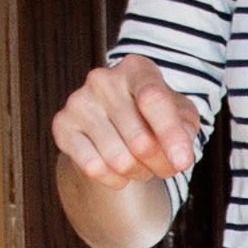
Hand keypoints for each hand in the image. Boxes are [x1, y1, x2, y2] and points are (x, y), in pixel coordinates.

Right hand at [48, 55, 204, 247]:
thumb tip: (179, 156)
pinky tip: (118, 171)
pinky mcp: (62, 125)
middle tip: (165, 164)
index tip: (183, 162)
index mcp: (136, 68)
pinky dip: (114, 179)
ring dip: (138, 172)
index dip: (170, 133)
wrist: (115, 125)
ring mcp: (78, 101)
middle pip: (140, 140)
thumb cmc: (153, 117)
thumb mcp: (181, 117)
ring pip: (118, 159)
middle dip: (160, 163)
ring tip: (141, 163)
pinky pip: (93, 167)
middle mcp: (103, 79)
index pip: (153, 99)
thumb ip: (185, 131)